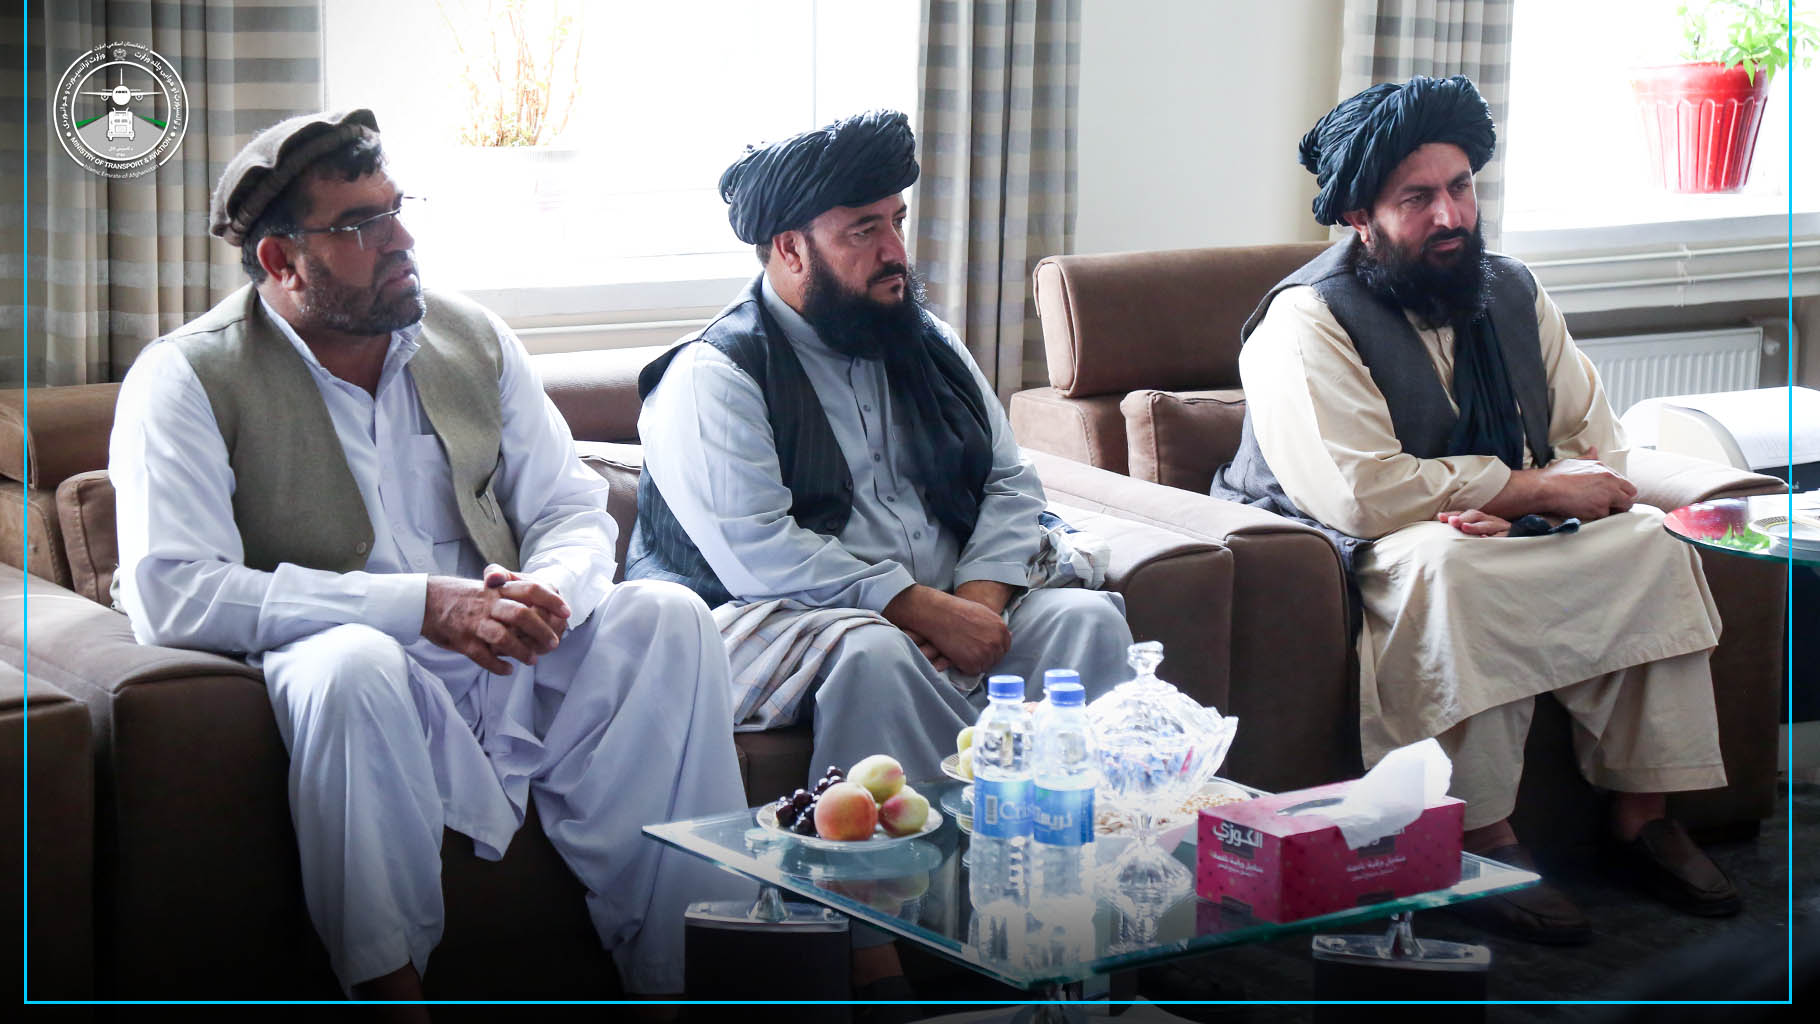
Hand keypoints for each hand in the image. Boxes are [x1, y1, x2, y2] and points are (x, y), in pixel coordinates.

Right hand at [423, 563, 571, 673]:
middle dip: (542, 631)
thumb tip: (545, 607)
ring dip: (521, 651)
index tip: (566, 612)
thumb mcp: (489, 588)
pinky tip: (508, 670)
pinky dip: (498, 666)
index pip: (531, 589)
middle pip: (521, 614)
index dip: (551, 600)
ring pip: (502, 636)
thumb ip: (513, 594)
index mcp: (498, 589)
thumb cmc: (464, 598)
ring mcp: (474, 622)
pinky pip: (482, 656)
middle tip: (553, 643)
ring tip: (531, 660)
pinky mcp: (461, 640)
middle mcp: (488, 604)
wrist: (426, 600)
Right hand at [883, 584, 1011, 675]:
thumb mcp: (984, 613)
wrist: (940, 615)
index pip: (1004, 647)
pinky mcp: (973, 664)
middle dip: (984, 657)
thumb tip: (1006, 635)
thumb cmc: (958, 611)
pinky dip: (964, 667)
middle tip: (970, 651)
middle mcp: (996, 643)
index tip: (982, 648)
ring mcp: (985, 654)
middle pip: (995, 658)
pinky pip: (972, 671)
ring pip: (984, 666)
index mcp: (1001, 630)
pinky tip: (957, 656)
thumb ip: (995, 626)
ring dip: (974, 662)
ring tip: (962, 652)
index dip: (993, 649)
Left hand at [1436, 509, 1510, 536]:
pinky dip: (1494, 538)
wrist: (1518, 540)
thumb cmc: (1491, 539)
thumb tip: (1442, 524)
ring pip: (1488, 524)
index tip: (1440, 517)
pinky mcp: (1511, 536)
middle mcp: (1490, 520)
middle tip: (1452, 522)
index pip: (1464, 514)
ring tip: (1464, 528)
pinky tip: (1485, 540)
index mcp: (1480, 519)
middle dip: (1462, 518)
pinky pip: (1503, 536)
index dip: (1453, 514)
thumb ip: (1462, 530)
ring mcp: (1501, 527)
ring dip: (1475, 526)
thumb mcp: (1477, 533)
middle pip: (1476, 515)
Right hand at [1534, 445, 1635, 520]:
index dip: (1620, 491)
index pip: (1626, 483)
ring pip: (1623, 508)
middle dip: (1623, 501)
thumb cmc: (1557, 475)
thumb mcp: (1575, 462)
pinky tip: (1588, 512)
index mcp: (1606, 470)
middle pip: (1631, 496)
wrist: (1546, 488)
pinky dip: (1599, 516)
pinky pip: (1606, 516)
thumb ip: (1589, 457)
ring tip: (1599, 509)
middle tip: (1611, 505)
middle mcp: (1610, 482)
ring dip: (1614, 510)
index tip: (1612, 495)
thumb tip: (1594, 449)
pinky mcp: (1600, 510)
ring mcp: (1607, 497)